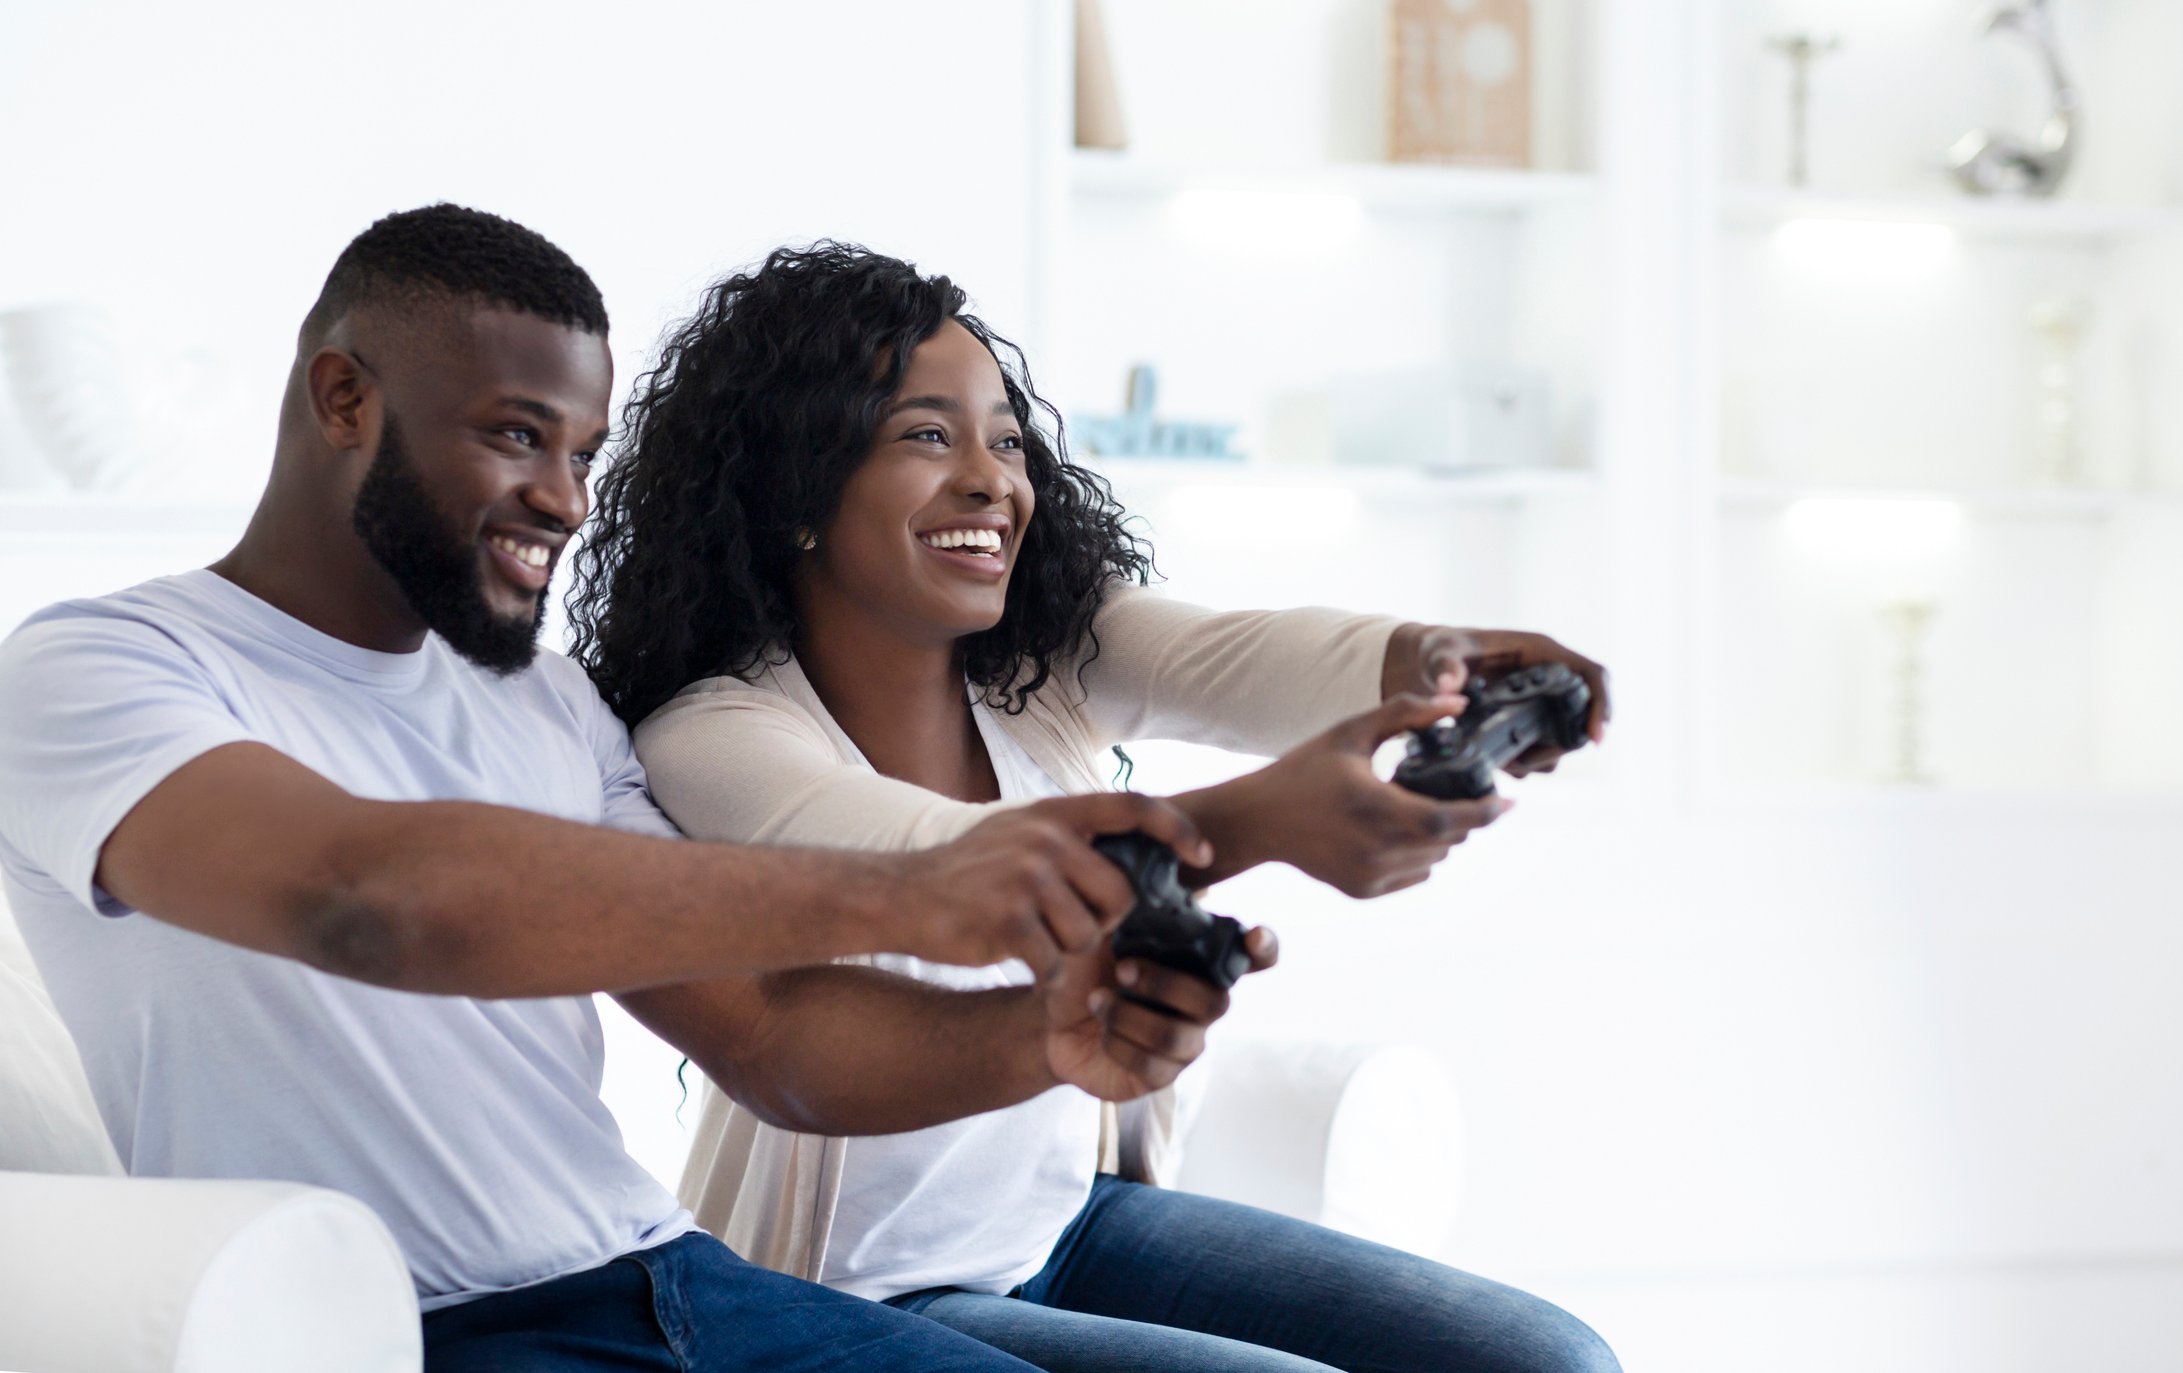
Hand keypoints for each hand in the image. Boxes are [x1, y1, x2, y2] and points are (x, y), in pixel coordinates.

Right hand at [888, 793, 1211, 977]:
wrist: (901, 898)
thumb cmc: (967, 874)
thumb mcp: (1017, 833)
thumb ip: (1068, 839)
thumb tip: (1134, 861)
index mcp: (1052, 814)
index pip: (1134, 806)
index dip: (1176, 829)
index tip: (1200, 857)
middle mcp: (1044, 839)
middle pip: (1120, 895)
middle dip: (1104, 923)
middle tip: (1065, 927)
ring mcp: (1026, 879)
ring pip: (1089, 934)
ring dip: (1066, 950)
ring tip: (1029, 937)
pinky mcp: (1010, 922)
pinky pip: (1054, 962)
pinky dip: (1040, 972)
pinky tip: (1013, 957)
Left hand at [1040, 927, 1278, 1101]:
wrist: (1048, 1016)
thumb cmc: (1085, 967)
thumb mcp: (1102, 928)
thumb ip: (1133, 906)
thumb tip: (1157, 878)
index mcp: (1197, 964)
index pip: (1253, 959)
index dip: (1264, 950)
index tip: (1255, 936)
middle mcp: (1200, 1005)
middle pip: (1215, 1002)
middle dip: (1166, 983)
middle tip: (1122, 968)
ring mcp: (1184, 1043)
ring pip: (1177, 1038)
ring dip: (1130, 1015)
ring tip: (1097, 1000)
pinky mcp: (1159, 1075)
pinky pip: (1152, 1066)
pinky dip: (1118, 1042)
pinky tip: (1099, 1027)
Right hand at [1200, 693, 1509, 897]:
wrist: (1258, 820)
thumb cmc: (1304, 770)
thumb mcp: (1352, 732)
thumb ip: (1406, 713)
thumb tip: (1456, 705)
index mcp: (1379, 808)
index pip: (1454, 819)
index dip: (1488, 812)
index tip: (1510, 800)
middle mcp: (1379, 849)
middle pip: (1449, 841)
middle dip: (1464, 818)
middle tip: (1461, 793)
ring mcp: (1371, 875)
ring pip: (1434, 860)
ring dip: (1442, 837)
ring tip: (1422, 807)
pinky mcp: (1364, 890)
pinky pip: (1413, 875)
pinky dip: (1418, 855)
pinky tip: (1399, 831)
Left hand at [1385, 624, 1610, 770]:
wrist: (1427, 665)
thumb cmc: (1441, 647)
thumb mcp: (1442, 652)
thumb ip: (1446, 667)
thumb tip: (1448, 690)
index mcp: (1542, 653)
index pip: (1591, 675)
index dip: (1602, 704)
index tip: (1596, 738)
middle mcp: (1548, 679)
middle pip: (1582, 717)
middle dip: (1563, 746)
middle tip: (1525, 761)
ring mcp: (1538, 705)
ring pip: (1561, 741)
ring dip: (1540, 758)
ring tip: (1503, 761)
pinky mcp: (1524, 725)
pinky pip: (1539, 751)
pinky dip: (1523, 763)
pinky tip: (1496, 763)